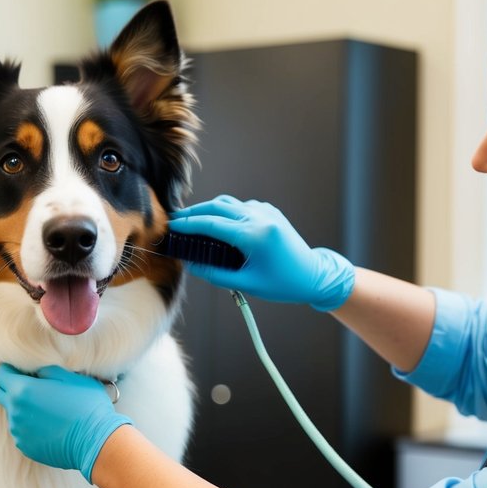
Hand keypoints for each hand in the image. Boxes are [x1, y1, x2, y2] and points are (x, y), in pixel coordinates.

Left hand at [0, 364, 131, 481]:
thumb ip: (43, 369)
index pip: (0, 374)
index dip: (10, 369)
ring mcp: (18, 432)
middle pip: (2, 394)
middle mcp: (14, 412)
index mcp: (21, 390)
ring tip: (47, 408)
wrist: (95, 441)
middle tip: (35, 386)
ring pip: (12, 413)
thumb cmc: (85, 404)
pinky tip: (50, 424)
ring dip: (23, 408)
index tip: (23, 370)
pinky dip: (30, 425)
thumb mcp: (67, 376)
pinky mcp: (25, 447)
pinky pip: (21, 431)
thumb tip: (33, 371)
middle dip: (13, 387)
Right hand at [168, 195, 354, 309]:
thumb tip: (191, 264)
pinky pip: (242, 206)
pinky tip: (219, 224)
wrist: (313, 275)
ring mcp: (266, 212)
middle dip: (194, 212)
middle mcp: (259, 218)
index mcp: (254, 235)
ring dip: (209, 209)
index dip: (188, 225)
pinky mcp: (270, 212)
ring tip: (193, 221)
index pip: (212, 225)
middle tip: (177, 220)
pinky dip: (227, 212)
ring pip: (229, 203)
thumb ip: (215, 274)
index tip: (172, 227)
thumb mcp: (247, 283)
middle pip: (217, 206)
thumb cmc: (282, 284)